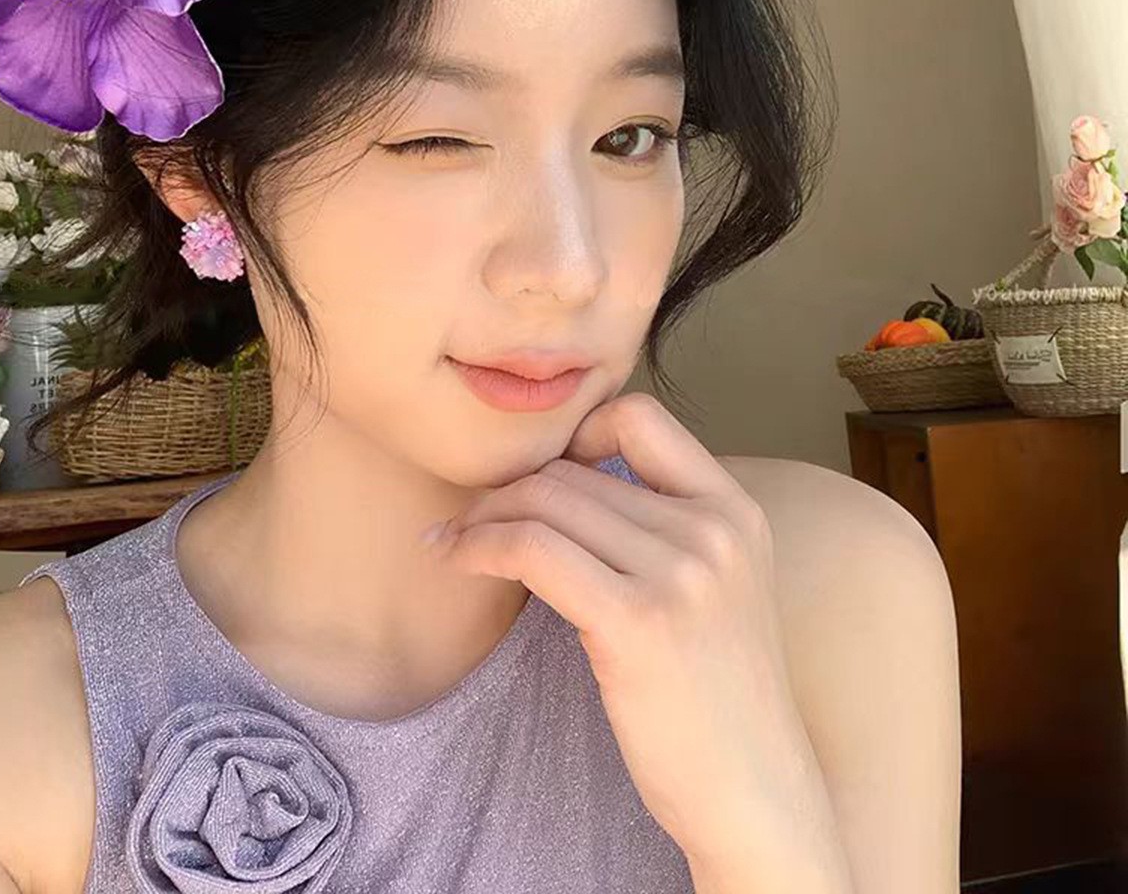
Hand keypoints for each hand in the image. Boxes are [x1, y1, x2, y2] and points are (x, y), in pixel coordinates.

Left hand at [422, 391, 819, 863]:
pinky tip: (458, 560)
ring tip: (453, 540)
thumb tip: (564, 481)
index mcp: (735, 509)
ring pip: (545, 501)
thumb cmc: (718, 694)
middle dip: (507, 488)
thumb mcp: (718, 586)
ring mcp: (682, 573)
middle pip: (572, 469)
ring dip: (481, 517)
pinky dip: (481, 546)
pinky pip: (533, 549)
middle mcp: (714, 528)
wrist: (756, 792)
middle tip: (466, 518)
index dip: (576, 433)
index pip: (640, 416)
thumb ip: (665, 526)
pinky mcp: (639, 622)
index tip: (539, 480)